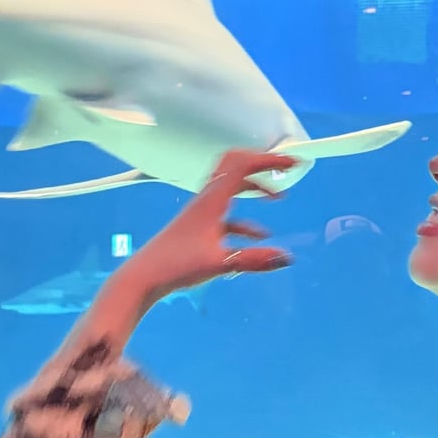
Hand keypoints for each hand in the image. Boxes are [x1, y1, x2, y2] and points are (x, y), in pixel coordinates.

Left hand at [112, 148, 297, 308]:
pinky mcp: (200, 228)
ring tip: (277, 196)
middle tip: (285, 169)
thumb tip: (287, 258)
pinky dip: (246, 219)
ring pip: (232, 189)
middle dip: (262, 165)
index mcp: (212, 200)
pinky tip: (259, 236)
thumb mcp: (220, 263)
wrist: (144, 277)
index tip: (292, 164)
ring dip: (255, 188)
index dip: (269, 160)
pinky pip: (228, 215)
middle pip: (235, 167)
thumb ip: (255, 260)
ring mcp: (202, 213)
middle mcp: (207, 200)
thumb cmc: (177, 265)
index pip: (243, 165)